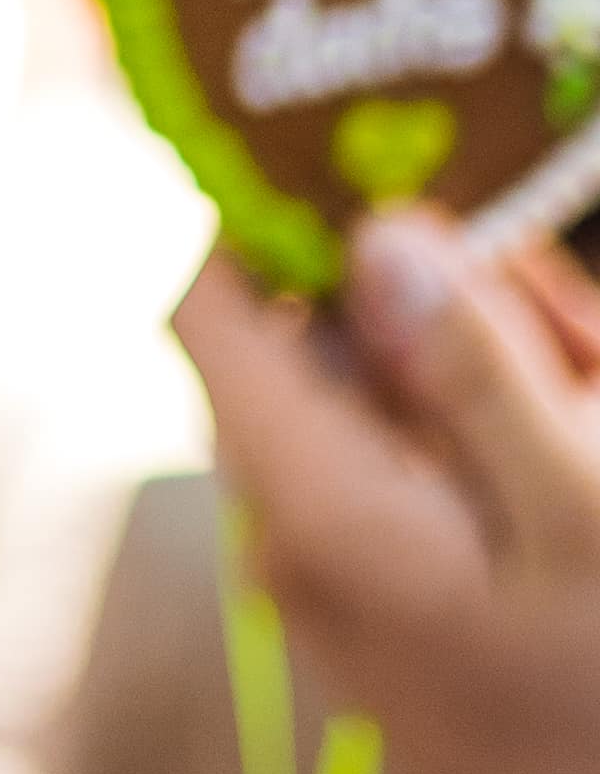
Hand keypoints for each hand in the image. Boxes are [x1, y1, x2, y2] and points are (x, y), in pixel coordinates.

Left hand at [182, 218, 599, 773]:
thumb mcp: (586, 521)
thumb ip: (477, 371)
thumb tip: (378, 233)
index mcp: (310, 499)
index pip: (212, 299)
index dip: (287, 213)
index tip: (420, 185)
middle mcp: (290, 523)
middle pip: (327, 330)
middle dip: (459, 307)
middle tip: (582, 352)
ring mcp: (337, 560)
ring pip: (394, 390)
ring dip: (505, 376)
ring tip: (599, 400)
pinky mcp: (391, 588)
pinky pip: (428, 464)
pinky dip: (510, 443)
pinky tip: (587, 471)